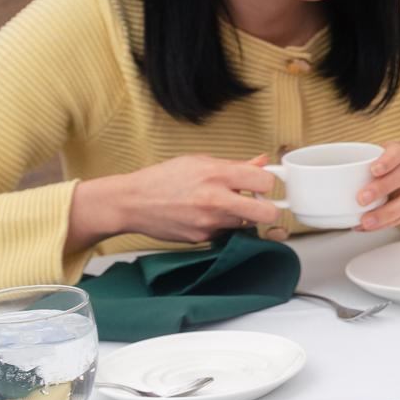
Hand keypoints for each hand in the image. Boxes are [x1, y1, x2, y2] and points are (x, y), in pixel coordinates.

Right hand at [68, 153, 280, 250]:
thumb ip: (235, 164)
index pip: (266, 182)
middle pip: (268, 213)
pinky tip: (204, 215)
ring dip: (242, 216)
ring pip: (247, 224)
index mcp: (217, 174)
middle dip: (268, 209)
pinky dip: (222, 225)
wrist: (131, 203)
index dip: (267, 183)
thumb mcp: (199, 161)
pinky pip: (226, 232)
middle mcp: (216, 200)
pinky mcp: (202, 238)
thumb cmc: (163, 179)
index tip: (261, 184)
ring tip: (221, 205)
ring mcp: (210, 222)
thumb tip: (262, 162)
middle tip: (258, 203)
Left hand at [356, 142, 399, 230]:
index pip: (398, 153)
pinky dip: (385, 224)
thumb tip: (322, 180)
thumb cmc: (389, 169)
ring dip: (386, 213)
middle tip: (362, 199)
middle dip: (383, 188)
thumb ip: (359, 166)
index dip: (387, 161)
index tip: (373, 170)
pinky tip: (369, 226)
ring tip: (367, 221)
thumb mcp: (378, 159)